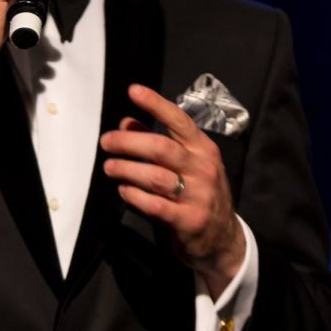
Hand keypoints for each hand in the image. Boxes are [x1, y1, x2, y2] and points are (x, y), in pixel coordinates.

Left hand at [100, 84, 245, 297]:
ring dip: (127, 169)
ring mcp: (198, 196)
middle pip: (161, 148)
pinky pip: (156, 205)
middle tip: (106, 142)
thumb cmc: (199, 194)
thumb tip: (127, 122)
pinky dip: (135, 196)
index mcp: (203, 149)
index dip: (156, 104)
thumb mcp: (187, 165)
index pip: (179, 120)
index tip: (134, 91)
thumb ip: (157, 142)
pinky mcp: (188, 221)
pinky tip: (123, 191)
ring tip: (109, 167)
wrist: (223, 239)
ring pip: (156, 177)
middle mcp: (203, 169)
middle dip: (129, 142)